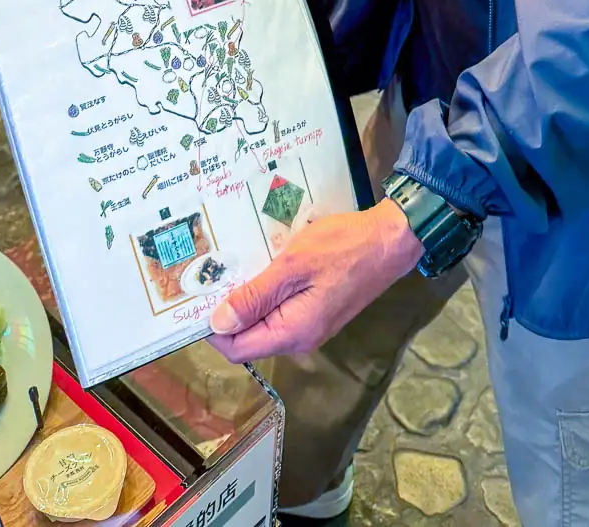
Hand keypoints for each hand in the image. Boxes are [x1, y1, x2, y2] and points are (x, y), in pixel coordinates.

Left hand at [208, 200, 421, 359]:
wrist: (391, 239)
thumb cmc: (342, 247)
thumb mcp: (293, 266)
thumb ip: (255, 296)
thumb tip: (218, 323)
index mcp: (293, 332)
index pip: (237, 348)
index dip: (213, 328)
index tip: (197, 299)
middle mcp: (301, 338)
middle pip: (249, 337)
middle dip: (228, 312)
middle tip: (212, 276)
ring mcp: (312, 325)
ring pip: (265, 322)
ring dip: (248, 300)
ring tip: (234, 267)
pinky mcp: (319, 310)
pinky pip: (281, 310)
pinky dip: (267, 293)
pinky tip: (262, 266)